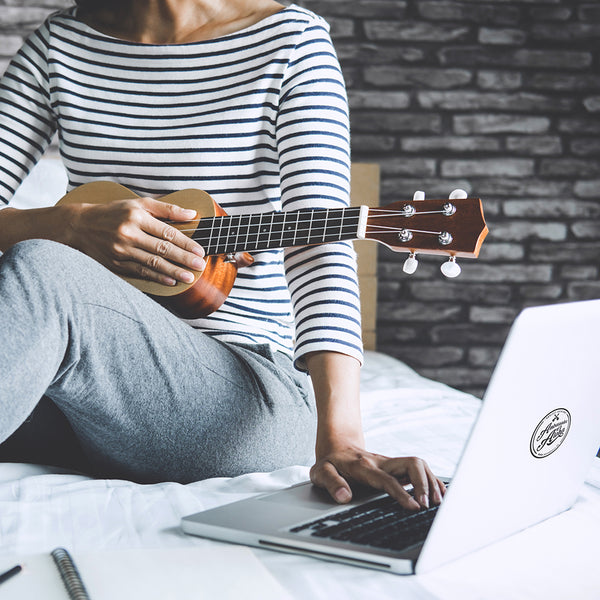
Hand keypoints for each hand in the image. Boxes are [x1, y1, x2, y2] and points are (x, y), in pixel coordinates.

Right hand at [69, 197, 205, 284]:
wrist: (80, 226)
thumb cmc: (114, 213)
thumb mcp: (138, 204)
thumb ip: (166, 209)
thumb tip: (192, 213)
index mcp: (136, 217)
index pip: (166, 232)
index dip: (185, 242)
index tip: (200, 250)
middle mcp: (129, 234)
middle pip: (162, 249)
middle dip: (183, 258)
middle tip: (200, 265)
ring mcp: (121, 250)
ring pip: (152, 263)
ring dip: (173, 271)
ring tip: (189, 277)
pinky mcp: (116, 264)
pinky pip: (140, 272)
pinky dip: (156, 277)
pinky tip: (170, 281)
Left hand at [310, 441, 445, 509]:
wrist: (336, 446)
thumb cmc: (329, 463)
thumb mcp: (321, 472)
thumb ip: (332, 483)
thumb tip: (345, 497)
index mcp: (364, 466)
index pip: (388, 479)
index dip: (402, 493)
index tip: (414, 508)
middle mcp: (381, 462)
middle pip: (412, 464)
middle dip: (424, 483)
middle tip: (428, 506)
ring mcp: (390, 463)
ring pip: (418, 465)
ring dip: (431, 481)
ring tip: (437, 503)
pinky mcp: (396, 467)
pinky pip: (418, 469)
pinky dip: (430, 480)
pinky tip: (438, 494)